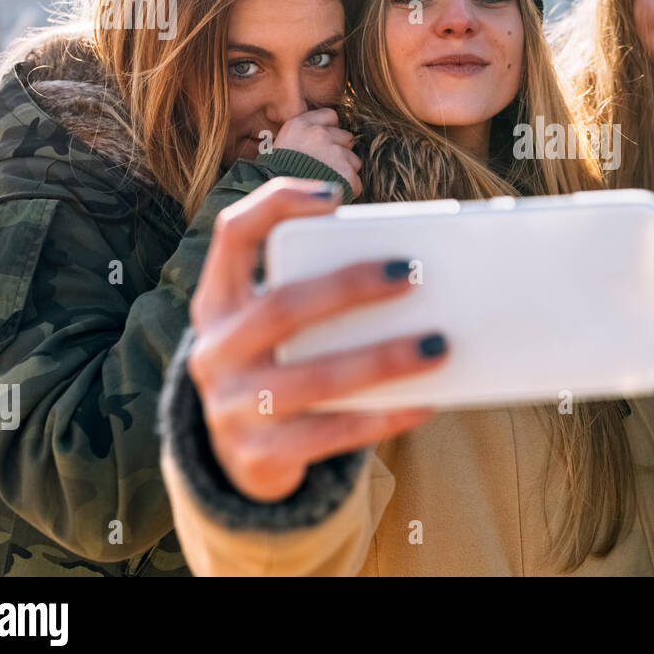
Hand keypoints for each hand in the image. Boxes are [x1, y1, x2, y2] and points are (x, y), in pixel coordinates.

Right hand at [187, 178, 442, 501]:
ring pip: (315, 380)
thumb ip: (318, 290)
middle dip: (349, 286)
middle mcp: (215, 351)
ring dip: (383, 359)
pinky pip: (333, 434)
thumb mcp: (276, 325)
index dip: (276, 206)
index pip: (232, 234)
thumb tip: (412, 265)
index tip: (333, 196)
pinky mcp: (259, 457)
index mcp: (217, 301)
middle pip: (282, 307)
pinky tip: (427, 401)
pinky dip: (384, 415)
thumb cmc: (281, 363)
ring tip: (439, 344)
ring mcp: (232, 408)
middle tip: (412, 272)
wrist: (242, 457)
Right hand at [274, 108, 362, 198]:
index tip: (323, 143)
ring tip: (326, 180)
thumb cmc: (277, 175)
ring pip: (354, 160)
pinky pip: (355, 182)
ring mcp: (333, 153)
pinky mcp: (345, 173)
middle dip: (339, 151)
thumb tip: (328, 134)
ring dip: (345, 170)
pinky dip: (348, 189)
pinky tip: (332, 191)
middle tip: (324, 166)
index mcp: (301, 124)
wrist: (275, 198)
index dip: (330, 130)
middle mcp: (318, 134)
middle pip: (346, 138)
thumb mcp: (283, 145)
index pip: (330, 116)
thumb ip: (305, 135)